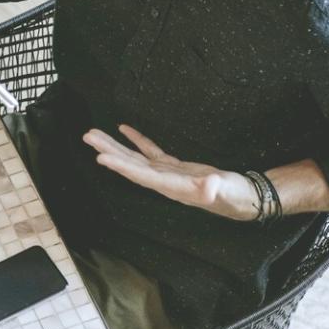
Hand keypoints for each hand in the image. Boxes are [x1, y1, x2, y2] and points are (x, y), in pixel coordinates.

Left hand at [84, 124, 257, 220]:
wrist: (241, 197)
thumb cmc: (232, 195)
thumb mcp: (224, 191)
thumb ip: (214, 189)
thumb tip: (209, 187)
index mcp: (171, 186)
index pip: (140, 174)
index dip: (121, 166)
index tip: (101, 156)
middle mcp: (163, 181)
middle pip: (130, 165)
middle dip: (109, 150)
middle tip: (88, 136)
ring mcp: (166, 174)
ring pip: (135, 158)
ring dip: (116, 146)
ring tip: (95, 134)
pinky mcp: (174, 166)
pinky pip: (150, 152)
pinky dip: (137, 141)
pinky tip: (125, 130)